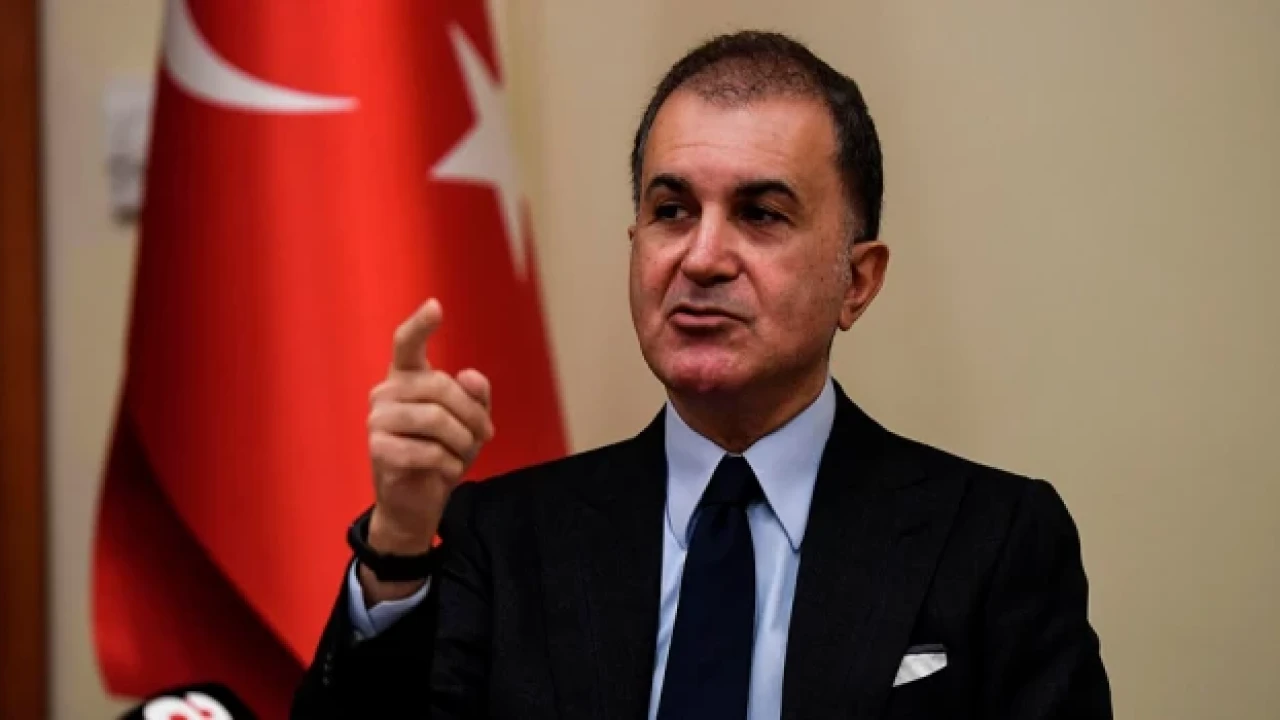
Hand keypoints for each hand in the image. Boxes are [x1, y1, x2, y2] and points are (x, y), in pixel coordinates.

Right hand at [361, 299, 493, 599]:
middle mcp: (386, 393)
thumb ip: (475, 397)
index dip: (421, 325)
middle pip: (440, 386)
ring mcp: (378, 421)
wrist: (417, 502)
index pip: (407, 344)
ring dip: (462, 443)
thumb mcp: (468, 423)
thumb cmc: (441, 454)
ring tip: (463, 456)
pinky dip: (448, 464)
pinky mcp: (379, 450)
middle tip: (484, 436)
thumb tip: (471, 375)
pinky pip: (429, 451)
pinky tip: (444, 471)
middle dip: (472, 414)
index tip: (436, 305)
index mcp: (406, 378)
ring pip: (437, 419)